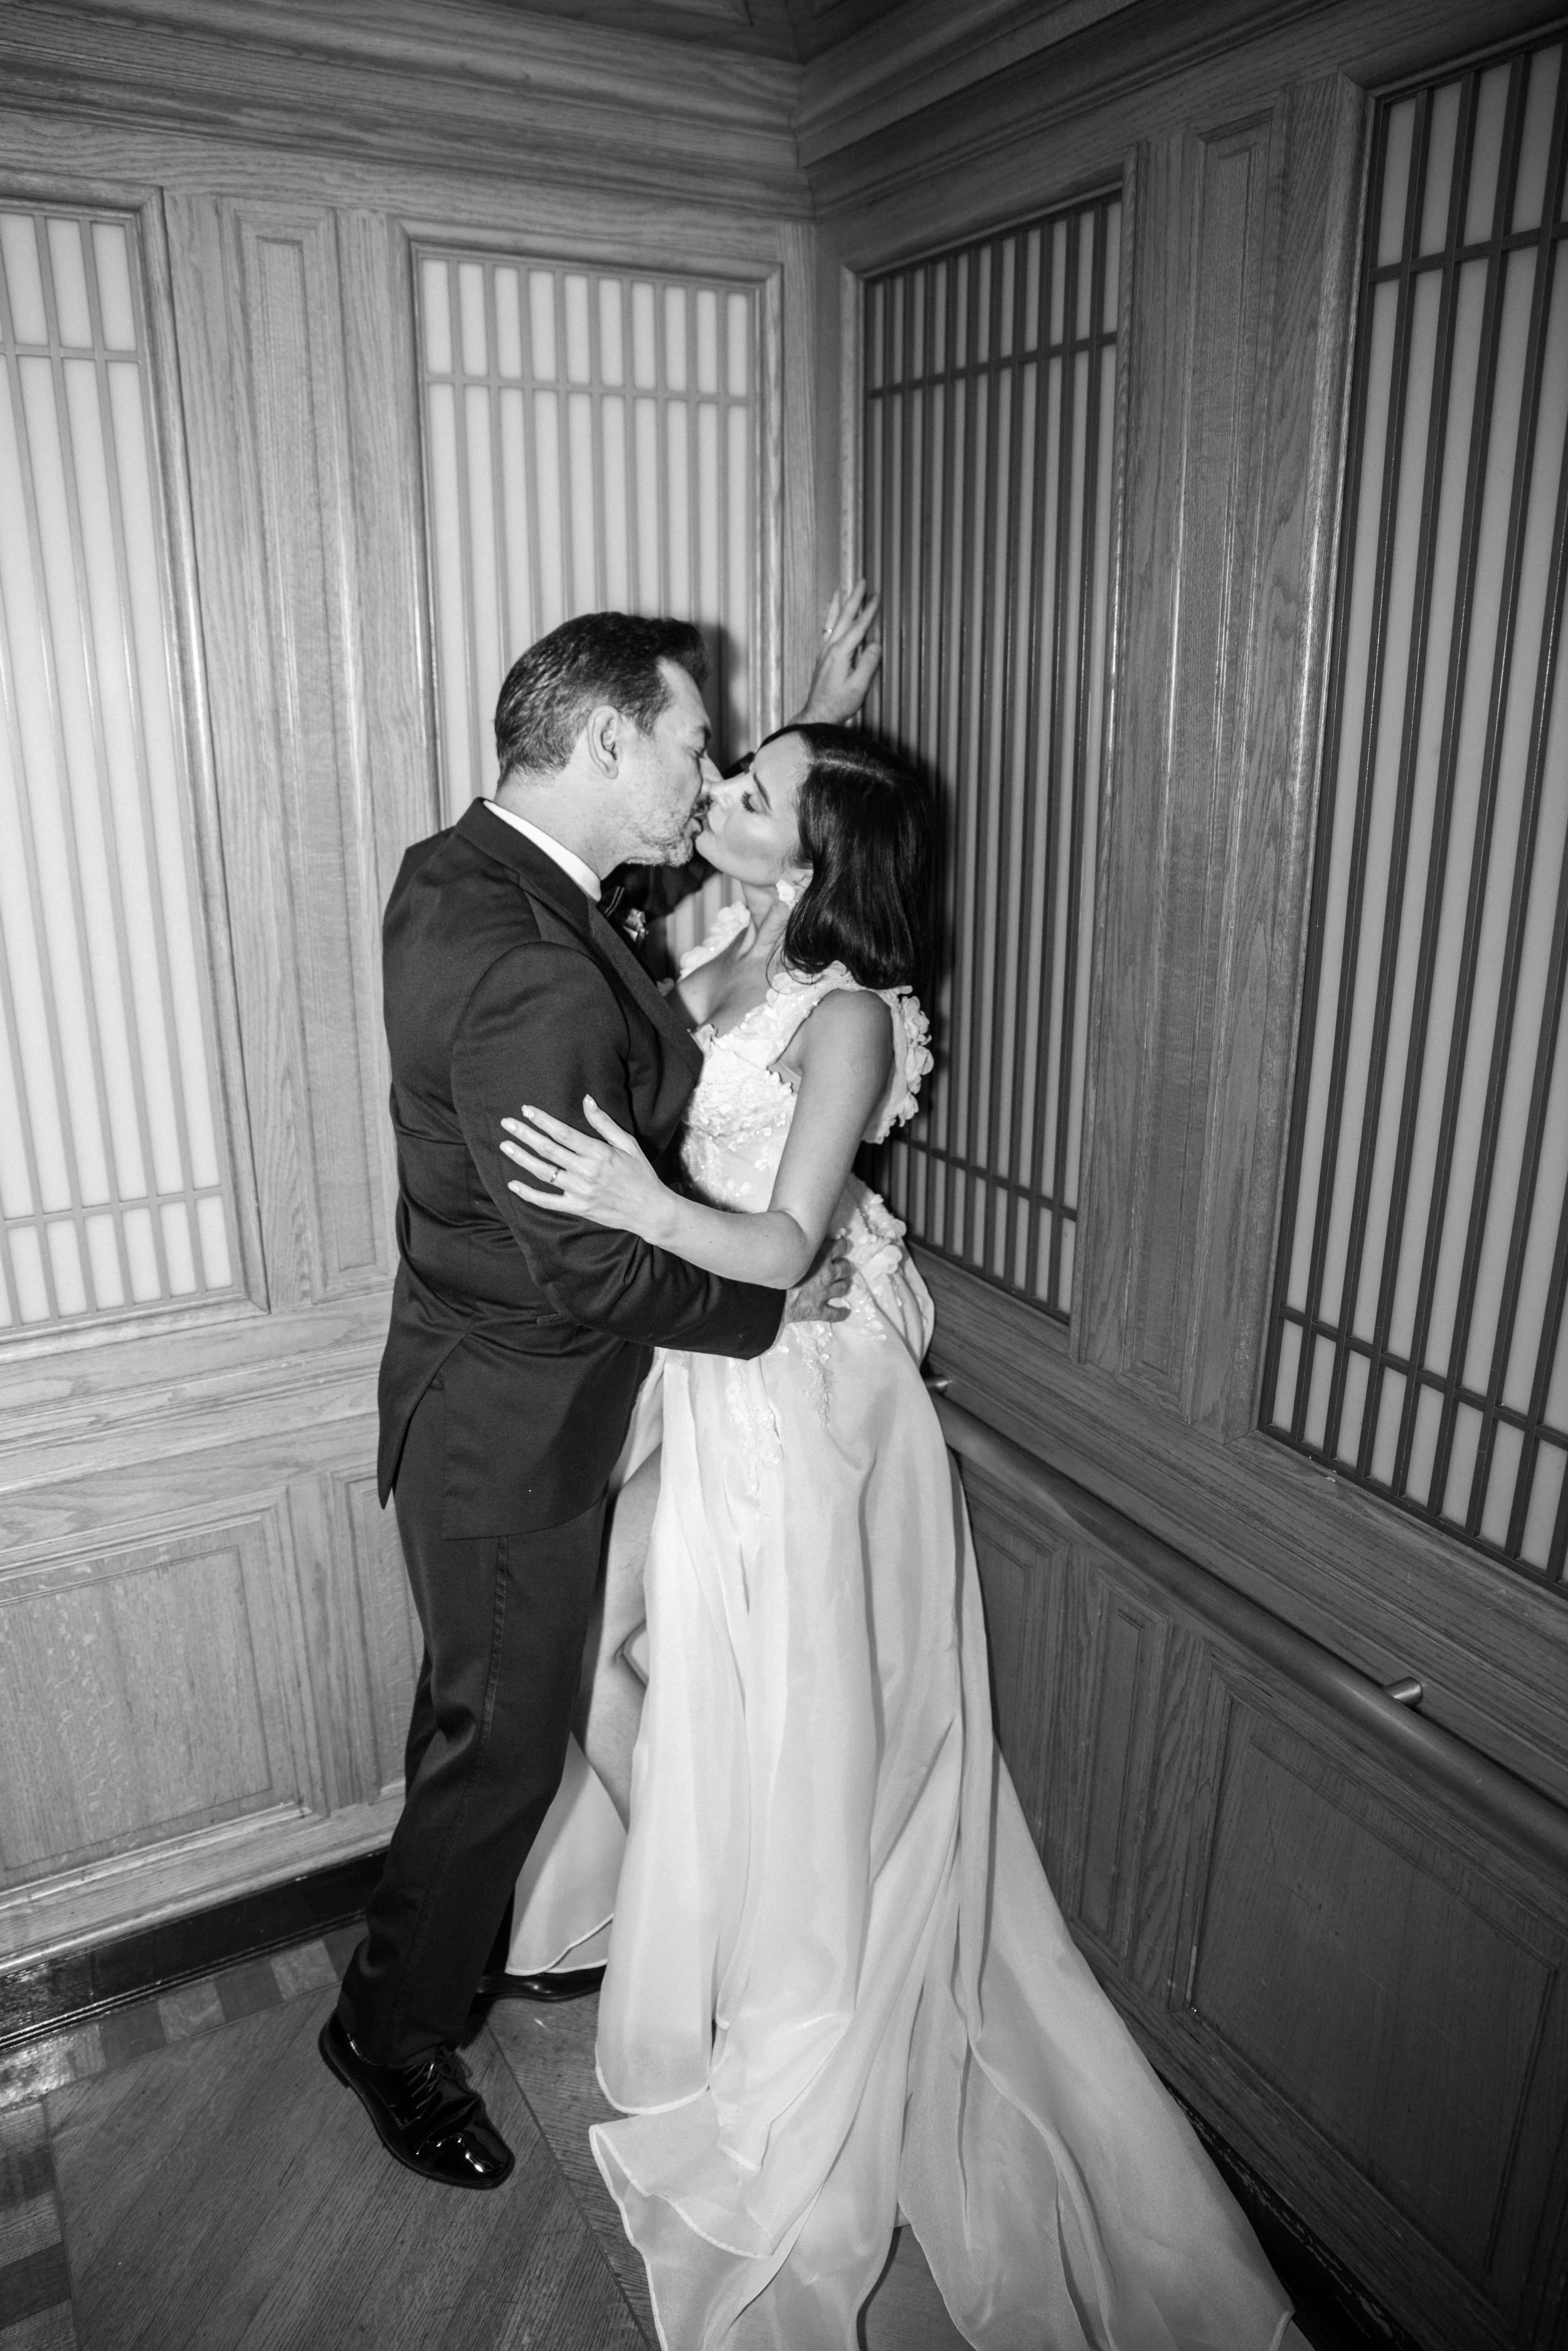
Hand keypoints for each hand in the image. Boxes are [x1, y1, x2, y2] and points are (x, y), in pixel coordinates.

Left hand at [501, 1098, 667, 1238]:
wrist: (649, 1210)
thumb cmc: (640, 1173)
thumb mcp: (628, 1143)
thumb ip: (604, 1123)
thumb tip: (587, 1099)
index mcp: (599, 1153)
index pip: (563, 1133)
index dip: (543, 1121)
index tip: (526, 1110)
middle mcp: (586, 1171)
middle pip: (548, 1149)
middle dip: (525, 1134)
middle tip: (507, 1123)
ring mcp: (580, 1191)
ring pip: (544, 1172)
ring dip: (522, 1158)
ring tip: (505, 1145)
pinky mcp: (577, 1208)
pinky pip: (548, 1201)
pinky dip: (529, 1194)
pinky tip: (513, 1184)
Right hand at [781, 1241, 852, 1326]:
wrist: (769, 1295)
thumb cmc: (776, 1267)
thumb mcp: (791, 1248)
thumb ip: (803, 1241)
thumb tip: (811, 1233)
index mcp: (821, 1257)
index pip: (839, 1246)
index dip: (841, 1245)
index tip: (840, 1244)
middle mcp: (827, 1274)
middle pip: (844, 1268)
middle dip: (845, 1267)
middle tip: (843, 1267)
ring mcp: (824, 1293)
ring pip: (842, 1288)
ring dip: (845, 1285)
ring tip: (845, 1284)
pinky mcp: (817, 1310)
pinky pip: (833, 1313)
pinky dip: (840, 1313)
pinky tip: (845, 1312)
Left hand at [794, 580, 881, 724]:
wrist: (818, 714)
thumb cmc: (839, 703)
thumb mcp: (858, 686)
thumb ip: (868, 663)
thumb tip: (876, 644)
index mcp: (840, 653)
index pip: (858, 627)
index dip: (869, 611)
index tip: (877, 596)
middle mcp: (830, 648)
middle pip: (844, 617)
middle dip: (854, 598)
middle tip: (861, 580)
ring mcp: (825, 651)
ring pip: (833, 621)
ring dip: (840, 603)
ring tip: (842, 588)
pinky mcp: (823, 656)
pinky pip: (827, 629)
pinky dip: (830, 616)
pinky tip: (832, 613)